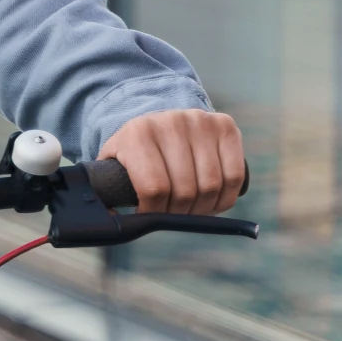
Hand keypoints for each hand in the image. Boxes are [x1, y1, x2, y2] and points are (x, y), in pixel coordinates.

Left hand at [97, 109, 243, 214]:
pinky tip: (213, 201)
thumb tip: (109, 221)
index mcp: (137, 133)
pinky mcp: (225, 126)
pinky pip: (234, 176)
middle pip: (185, 190)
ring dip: (204, 208)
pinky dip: (226, 198)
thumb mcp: (114, 163)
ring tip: (192, 209)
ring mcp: (200, 122)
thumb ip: (107, 191)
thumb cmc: (136, 150)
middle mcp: (170, 123)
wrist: (159, 119)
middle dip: (180, 212)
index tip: (151, 216)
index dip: (155, 212)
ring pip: (211, 186)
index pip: (154, 189)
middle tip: (174, 215)